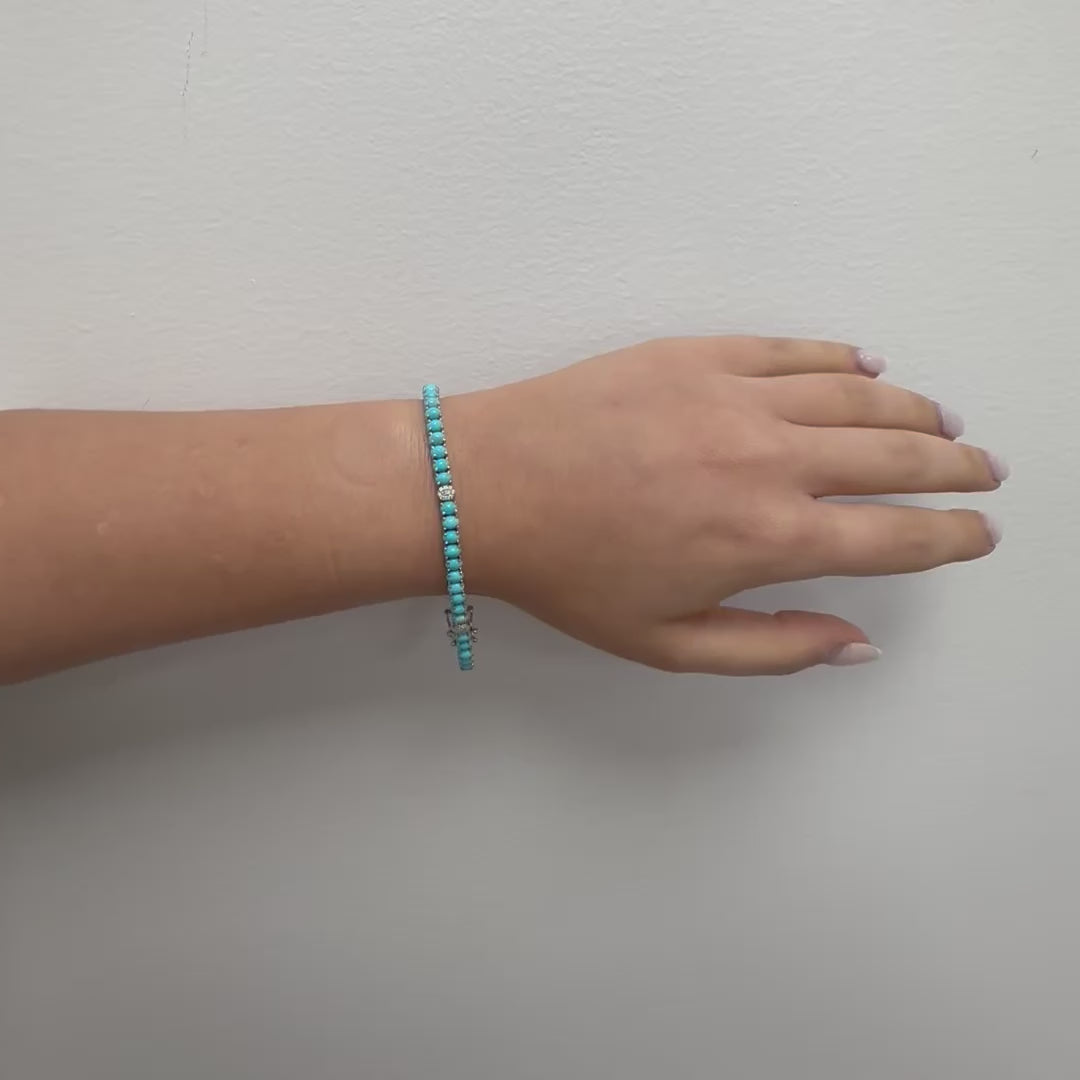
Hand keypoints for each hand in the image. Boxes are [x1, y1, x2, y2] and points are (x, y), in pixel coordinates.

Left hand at [450, 337, 1006, 674]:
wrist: (486, 488)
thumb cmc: (569, 574)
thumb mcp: (668, 643)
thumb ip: (773, 649)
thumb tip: (857, 645)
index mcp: (769, 538)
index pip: (898, 535)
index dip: (951, 536)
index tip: (978, 532)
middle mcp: (770, 459)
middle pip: (897, 456)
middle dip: (955, 466)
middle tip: (984, 469)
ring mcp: (735, 397)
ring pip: (858, 395)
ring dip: (913, 410)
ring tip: (942, 420)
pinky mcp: (698, 354)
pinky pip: (792, 351)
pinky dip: (840, 358)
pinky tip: (866, 364)